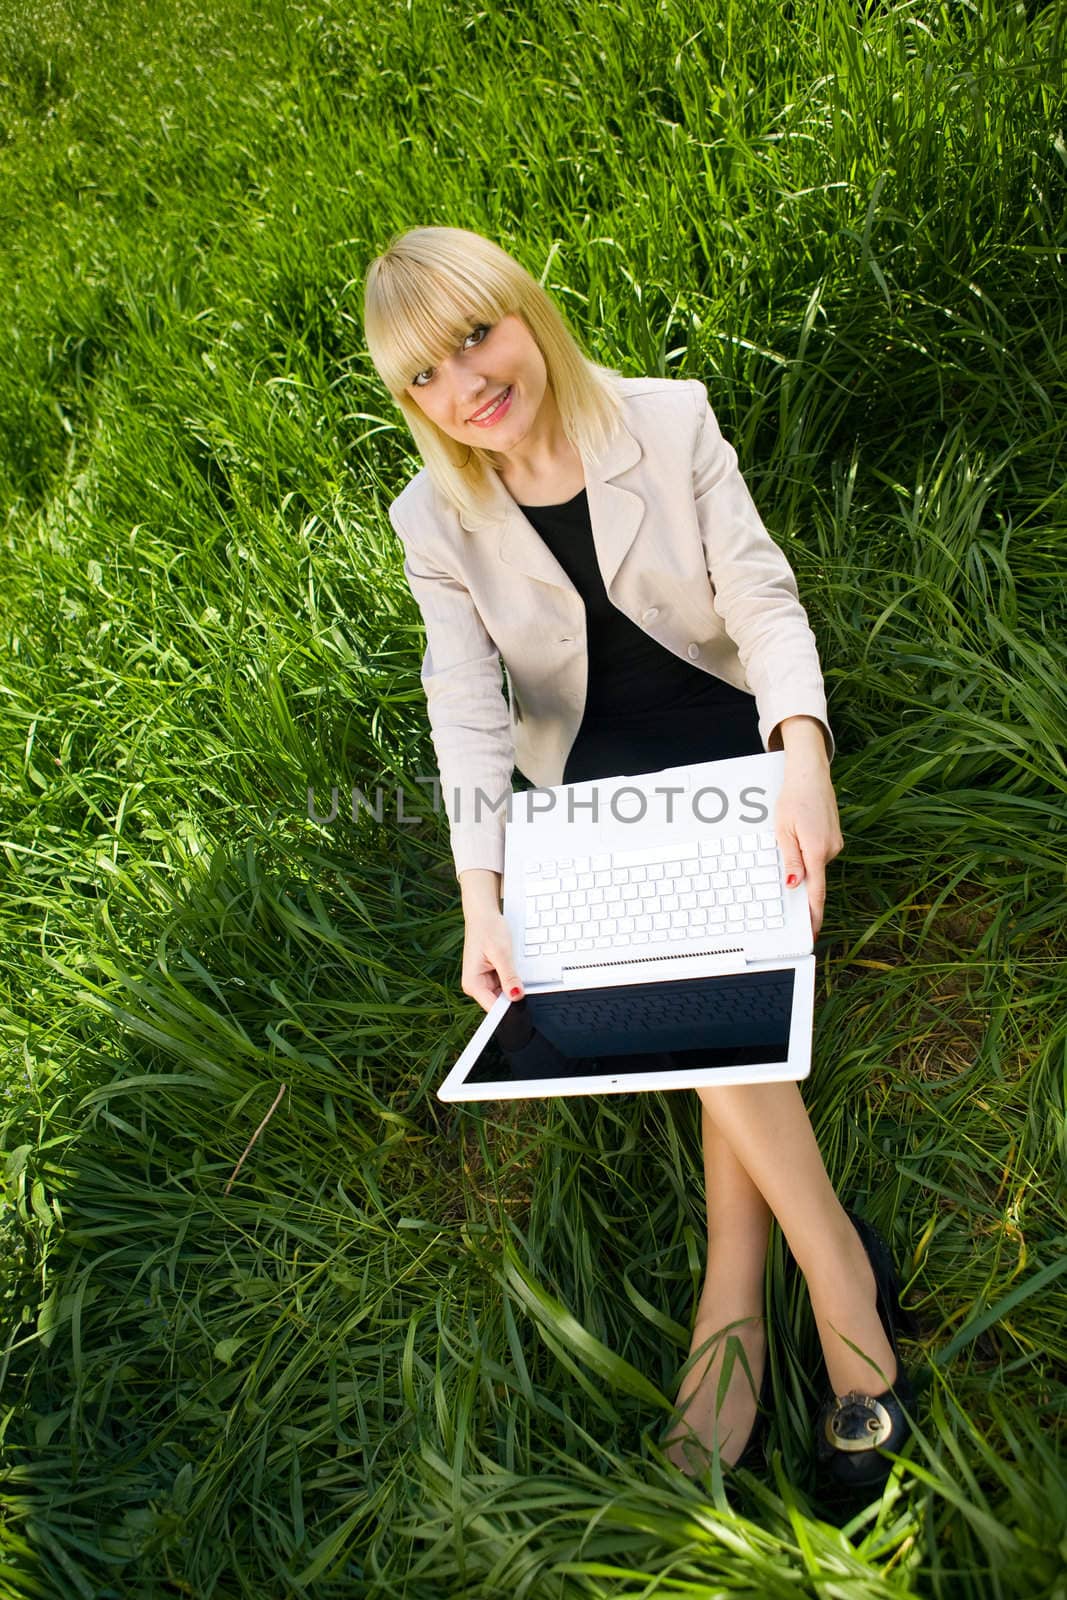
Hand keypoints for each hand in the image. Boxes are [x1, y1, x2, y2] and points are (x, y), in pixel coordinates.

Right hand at [461, 904, 523, 1012]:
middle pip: (500, 1002)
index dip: (509, 1008)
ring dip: (513, 983)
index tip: (523, 1002)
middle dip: (513, 993)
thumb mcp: (501, 954)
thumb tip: (517, 997)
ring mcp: (483, 981)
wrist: (484, 914)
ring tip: (511, 964)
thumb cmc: (487, 929)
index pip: (493, 1008)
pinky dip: (512, 977)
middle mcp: (476, 985)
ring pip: (505, 993)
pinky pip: (505, 984)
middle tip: (519, 975)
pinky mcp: (490, 976)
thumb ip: (509, 977)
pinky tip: (511, 964)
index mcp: (473, 984)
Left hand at [774, 754, 843, 939]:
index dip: (813, 915)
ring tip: (789, 844)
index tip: (811, 933)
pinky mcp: (834, 839)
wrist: (810, 775)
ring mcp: (835, 844)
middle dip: (802, 888)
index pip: (816, 892)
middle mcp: (830, 850)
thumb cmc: (794, 799)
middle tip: (787, 885)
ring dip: (804, 866)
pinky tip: (799, 840)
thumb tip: (793, 884)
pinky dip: (809, 856)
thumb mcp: (784, 831)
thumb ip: (791, 860)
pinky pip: (819, 855)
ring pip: (816, 866)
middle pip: (814, 879)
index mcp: (816, 850)